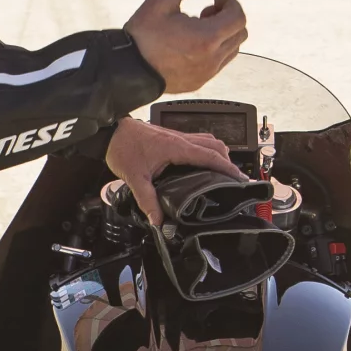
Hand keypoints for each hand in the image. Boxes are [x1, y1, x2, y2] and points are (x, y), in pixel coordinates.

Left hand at [104, 117, 242, 224]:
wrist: (110, 131)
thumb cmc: (122, 146)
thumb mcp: (135, 178)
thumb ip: (147, 200)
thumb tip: (157, 220)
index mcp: (177, 147)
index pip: (211, 156)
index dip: (228, 168)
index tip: (240, 178)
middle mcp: (180, 139)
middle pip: (215, 145)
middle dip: (228, 161)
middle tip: (234, 177)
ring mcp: (177, 135)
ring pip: (208, 140)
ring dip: (218, 153)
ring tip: (222, 170)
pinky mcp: (171, 136)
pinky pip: (197, 139)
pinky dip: (206, 149)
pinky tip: (202, 161)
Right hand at [124, 0, 247, 93]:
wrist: (128, 71)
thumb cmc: (143, 34)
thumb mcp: (161, 0)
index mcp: (207, 37)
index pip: (238, 17)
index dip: (231, 2)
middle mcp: (212, 58)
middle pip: (240, 33)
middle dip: (229, 17)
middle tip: (207, 11)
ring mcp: (207, 73)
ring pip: (232, 49)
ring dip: (222, 34)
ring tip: (198, 27)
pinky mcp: (200, 82)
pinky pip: (219, 63)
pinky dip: (215, 49)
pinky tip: (192, 43)